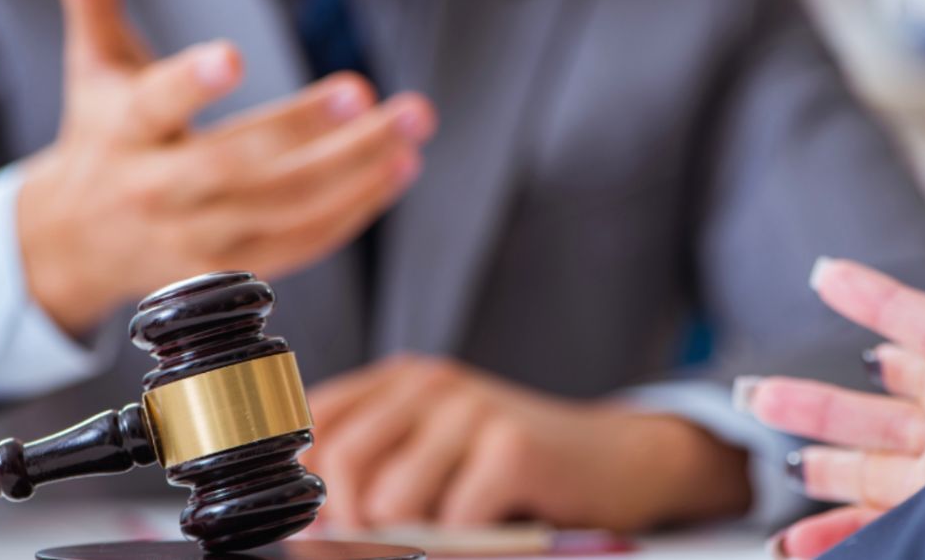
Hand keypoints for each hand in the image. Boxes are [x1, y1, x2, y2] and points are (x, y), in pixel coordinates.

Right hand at [18, 0, 435, 333]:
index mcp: (124, 130)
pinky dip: (352, 211)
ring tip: (409, 134)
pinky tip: (396, 173)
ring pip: (282, 210)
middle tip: (364, 92)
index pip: (153, 105)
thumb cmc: (102, 138)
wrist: (78, 243)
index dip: (191, 82)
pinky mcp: (232, 266)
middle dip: (302, 128)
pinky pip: (300, 244)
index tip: (232, 56)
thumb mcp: (92, 67)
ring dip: (352, 173)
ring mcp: (197, 236)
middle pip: (235, 165)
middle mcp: (158, 189)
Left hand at [304, 355, 751, 531]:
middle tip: (393, 543)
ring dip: (420, 536)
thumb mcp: (435, 453)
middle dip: (355, 524)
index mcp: (399, 380)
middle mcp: (430, 383)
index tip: (331, 524)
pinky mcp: (512, 445)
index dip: (311, 486)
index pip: (314, 425)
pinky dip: (469, 543)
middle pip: (343, 463)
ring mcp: (472, 409)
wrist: (617, 459)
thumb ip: (373, 470)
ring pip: (392, 500)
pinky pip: (454, 521)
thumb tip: (307, 526)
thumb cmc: (514, 470)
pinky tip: (499, 524)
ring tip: (458, 526)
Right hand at [738, 231, 924, 557]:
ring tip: (777, 463)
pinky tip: (792, 542)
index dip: (872, 298)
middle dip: (813, 401)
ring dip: (816, 464)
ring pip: (866, 467)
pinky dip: (830, 535)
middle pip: (876, 409)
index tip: (825, 275)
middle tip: (758, 393)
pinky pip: (875, 525)